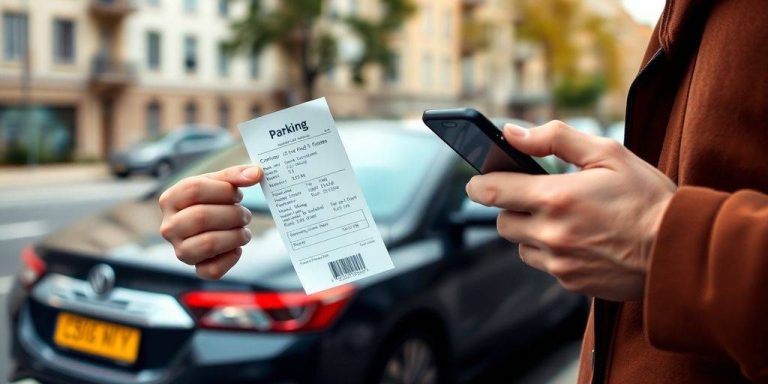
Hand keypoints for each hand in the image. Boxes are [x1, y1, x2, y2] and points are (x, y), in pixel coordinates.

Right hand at [159, 165, 261, 279]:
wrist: (203, 226)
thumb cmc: (209, 201)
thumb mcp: (217, 184)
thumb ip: (235, 176)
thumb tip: (256, 173)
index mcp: (170, 200)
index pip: (195, 189)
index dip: (223, 190)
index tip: (238, 194)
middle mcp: (169, 226)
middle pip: (202, 217)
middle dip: (232, 214)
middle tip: (245, 215)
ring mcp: (180, 250)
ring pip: (208, 244)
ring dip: (235, 236)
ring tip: (244, 231)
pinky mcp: (194, 268)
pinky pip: (213, 270)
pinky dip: (231, 258)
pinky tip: (236, 248)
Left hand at [466, 121, 675, 300]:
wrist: (680, 250)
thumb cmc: (648, 197)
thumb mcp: (607, 153)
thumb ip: (555, 137)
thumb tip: (511, 133)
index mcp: (556, 198)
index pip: (491, 192)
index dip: (478, 184)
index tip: (477, 180)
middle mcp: (551, 234)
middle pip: (502, 222)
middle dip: (512, 207)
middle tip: (538, 197)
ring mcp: (559, 263)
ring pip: (521, 246)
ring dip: (531, 232)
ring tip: (565, 219)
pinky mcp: (570, 282)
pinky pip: (545, 265)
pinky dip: (552, 252)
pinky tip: (581, 239)